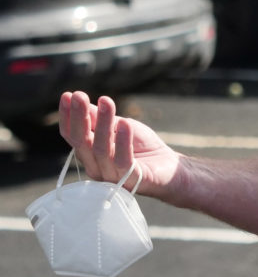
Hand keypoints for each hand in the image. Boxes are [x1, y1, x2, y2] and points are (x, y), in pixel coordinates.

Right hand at [58, 91, 180, 195]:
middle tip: (79, 96)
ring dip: (103, 124)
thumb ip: (99, 118)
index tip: (67, 95)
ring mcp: (111, 176)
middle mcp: (95, 167)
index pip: (72, 136)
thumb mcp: (120, 126)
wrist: (170, 169)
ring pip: (102, 150)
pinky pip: (123, 161)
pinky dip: (123, 142)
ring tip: (106, 102)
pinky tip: (125, 124)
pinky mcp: (131, 181)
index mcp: (89, 154)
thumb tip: (78, 99)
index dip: (68, 117)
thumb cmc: (142, 146)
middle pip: (82, 142)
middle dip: (79, 117)